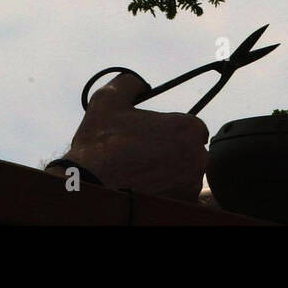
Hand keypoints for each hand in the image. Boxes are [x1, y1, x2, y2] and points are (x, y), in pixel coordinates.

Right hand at [56, 71, 208, 201]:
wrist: (89, 188)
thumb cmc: (101, 144)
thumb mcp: (109, 98)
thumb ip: (130, 82)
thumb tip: (139, 83)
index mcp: (187, 128)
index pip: (192, 127)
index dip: (172, 131)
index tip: (154, 137)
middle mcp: (198, 157)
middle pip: (191, 152)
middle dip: (173, 153)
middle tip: (145, 156)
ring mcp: (191, 186)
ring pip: (186, 175)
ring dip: (171, 174)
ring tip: (141, 174)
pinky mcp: (182, 205)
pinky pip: (180, 197)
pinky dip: (167, 193)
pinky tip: (144, 189)